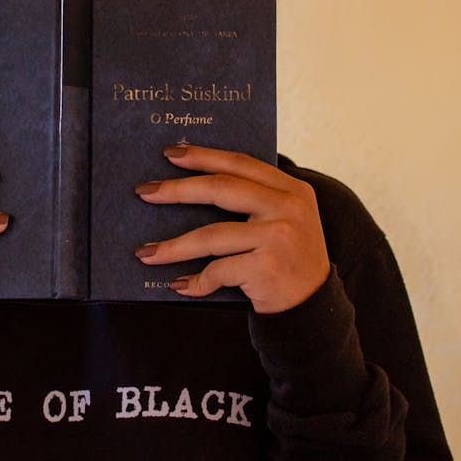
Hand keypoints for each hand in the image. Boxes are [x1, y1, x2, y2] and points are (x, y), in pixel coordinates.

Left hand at [134, 144, 328, 313]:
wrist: (315, 308)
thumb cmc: (289, 260)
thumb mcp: (287, 219)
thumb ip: (258, 198)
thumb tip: (196, 183)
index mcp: (291, 189)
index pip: (240, 163)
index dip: (203, 156)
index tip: (171, 152)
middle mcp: (287, 207)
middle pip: (221, 188)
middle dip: (177, 190)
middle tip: (145, 193)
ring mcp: (277, 237)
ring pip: (211, 236)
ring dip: (173, 247)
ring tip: (145, 253)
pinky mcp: (266, 268)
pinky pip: (217, 271)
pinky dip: (195, 282)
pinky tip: (180, 286)